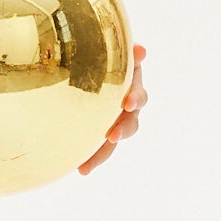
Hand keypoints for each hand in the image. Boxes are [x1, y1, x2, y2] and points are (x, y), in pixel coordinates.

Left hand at [78, 43, 147, 174]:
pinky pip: (96, 148)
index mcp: (131, 90)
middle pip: (130, 124)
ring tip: (86, 166)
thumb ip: (128, 55)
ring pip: (112, 142)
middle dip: (122, 130)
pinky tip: (79, 169)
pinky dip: (89, 159)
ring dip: (102, 154)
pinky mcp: (98, 133)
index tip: (128, 102)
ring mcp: (112, 123)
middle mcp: (125, 110)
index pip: (139, 96)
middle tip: (112, 136)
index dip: (136, 99)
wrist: (90, 70)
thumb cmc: (105, 60)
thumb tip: (140, 50)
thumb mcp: (116, 55)